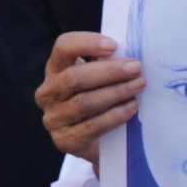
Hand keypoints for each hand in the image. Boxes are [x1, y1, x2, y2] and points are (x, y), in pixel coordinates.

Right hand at [35, 30, 140, 158]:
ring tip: (138, 86)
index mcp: (54, 70)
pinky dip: (114, 116)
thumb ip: (105, 65)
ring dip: (115, 92)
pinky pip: (91, 126)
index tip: (113, 46)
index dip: (86, 43)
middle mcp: (48, 93)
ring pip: (83, 102)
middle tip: (135, 68)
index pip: (63, 48)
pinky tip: (131, 107)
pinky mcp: (64, 140)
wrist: (97, 143)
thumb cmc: (99, 102)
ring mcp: (53, 118)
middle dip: (108, 71)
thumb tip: (128, 56)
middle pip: (74, 77)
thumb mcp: (97, 80)